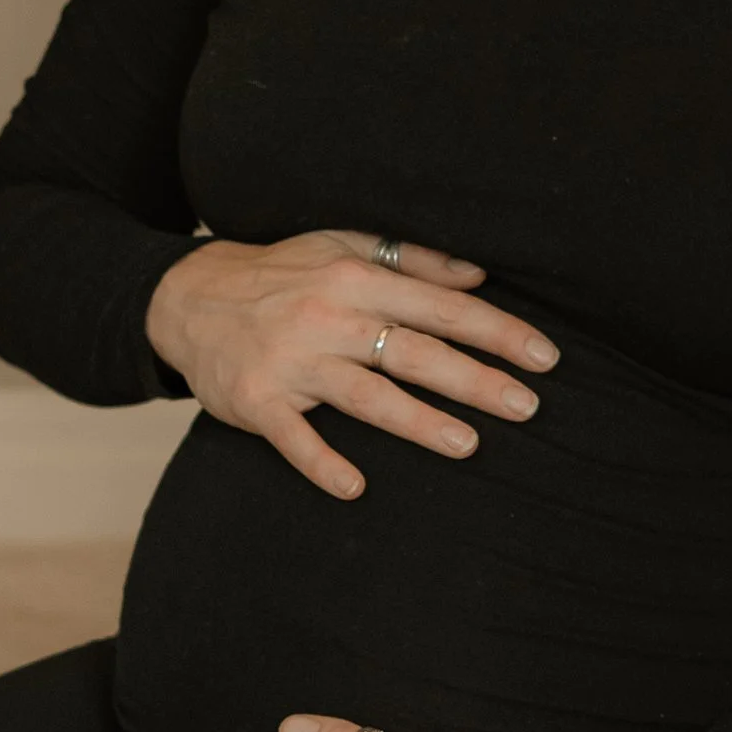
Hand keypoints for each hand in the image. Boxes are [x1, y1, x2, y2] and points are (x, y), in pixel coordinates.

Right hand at [144, 231, 557, 501]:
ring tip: (469, 444)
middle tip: (528, 406)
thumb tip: (478, 277)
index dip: (497, 332)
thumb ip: (413, 261)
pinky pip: (294, 437)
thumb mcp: (342, 246)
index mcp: (357, 278)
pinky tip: (355, 486)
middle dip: (476, 380)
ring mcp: (292, 362)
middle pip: (415, 352)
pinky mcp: (257, 401)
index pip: (442, 308)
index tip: (544, 357)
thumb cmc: (280, 274)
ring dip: (418, 421)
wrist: (187, 297)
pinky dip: (322, 461)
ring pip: (366, 395)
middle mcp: (329, 318)